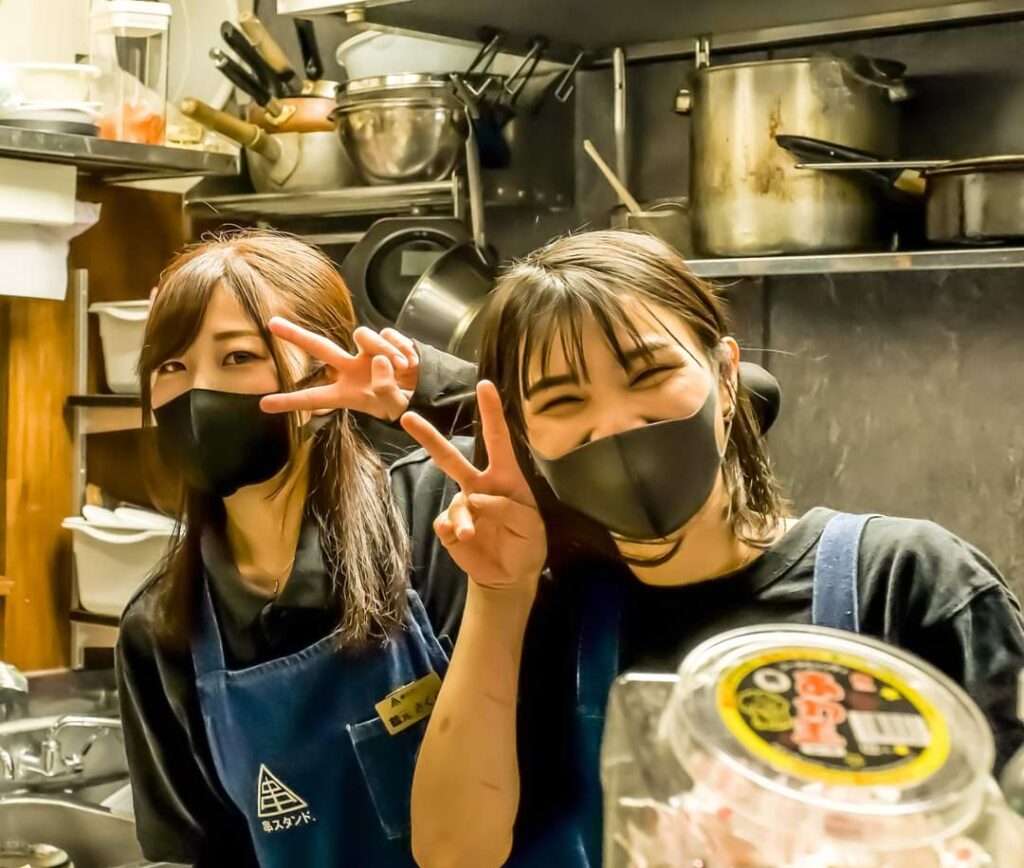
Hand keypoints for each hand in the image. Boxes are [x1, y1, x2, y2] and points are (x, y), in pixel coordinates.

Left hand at [260, 317, 419, 420]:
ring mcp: (367, 352)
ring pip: (365, 336)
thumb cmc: (405, 405)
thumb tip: (378, 359)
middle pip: (320, 347)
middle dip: (296, 335)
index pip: (315, 397)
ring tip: (403, 368)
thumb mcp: (393, 407)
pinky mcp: (386, 340)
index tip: (264, 404)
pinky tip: (410, 362)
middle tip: (272, 323)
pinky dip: (400, 347)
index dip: (290, 401)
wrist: (427, 392)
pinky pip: (388, 333)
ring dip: (385, 349)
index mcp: (347, 393)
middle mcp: (351, 369)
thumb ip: (384, 388)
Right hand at [401, 381, 546, 594]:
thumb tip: (474, 497)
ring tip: (470, 535)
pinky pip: (445, 521)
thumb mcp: (531, 525)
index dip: (492, 413)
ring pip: (455, 501)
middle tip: (407, 417)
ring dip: (463, 518)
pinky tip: (464, 539)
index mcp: (505, 477)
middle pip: (451, 457)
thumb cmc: (526, 542)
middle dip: (429, 437)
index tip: (485, 385)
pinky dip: (454, 529)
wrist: (510, 575)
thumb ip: (506, 508)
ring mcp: (463, 505)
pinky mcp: (449, 526)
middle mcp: (480, 485)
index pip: (498, 440)